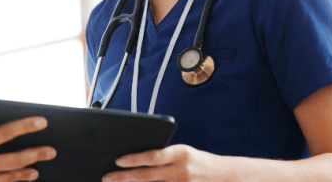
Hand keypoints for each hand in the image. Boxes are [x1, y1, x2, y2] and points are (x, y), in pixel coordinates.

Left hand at [103, 144, 221, 181]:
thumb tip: (137, 161)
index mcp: (180, 153)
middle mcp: (181, 170)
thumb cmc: (199, 162)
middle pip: (147, 176)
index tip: (118, 161)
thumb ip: (163, 157)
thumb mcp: (182, 153)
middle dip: (124, 177)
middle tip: (107, 178)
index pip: (152, 156)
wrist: (224, 176)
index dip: (134, 159)